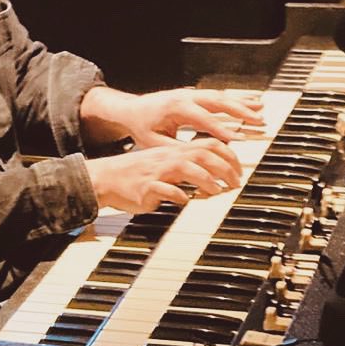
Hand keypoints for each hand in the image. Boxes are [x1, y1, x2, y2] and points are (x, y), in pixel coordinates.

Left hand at [81, 86, 263, 149]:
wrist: (130, 109)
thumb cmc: (141, 126)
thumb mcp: (154, 142)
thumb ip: (176, 149)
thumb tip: (196, 158)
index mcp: (176, 108)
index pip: (205, 119)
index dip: (223, 129)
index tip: (239, 138)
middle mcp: (186, 97)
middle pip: (218, 102)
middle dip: (241, 111)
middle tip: (259, 121)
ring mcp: (191, 94)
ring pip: (221, 96)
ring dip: (241, 103)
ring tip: (260, 109)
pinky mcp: (194, 95)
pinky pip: (218, 95)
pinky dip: (235, 99)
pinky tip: (250, 103)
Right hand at [85, 137, 241, 212]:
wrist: (106, 178)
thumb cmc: (138, 173)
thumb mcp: (165, 163)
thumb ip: (187, 165)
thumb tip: (213, 173)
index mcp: (175, 150)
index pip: (209, 144)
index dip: (229, 156)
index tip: (239, 171)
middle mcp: (169, 157)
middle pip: (203, 155)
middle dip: (225, 169)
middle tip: (235, 184)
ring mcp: (158, 171)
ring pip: (187, 169)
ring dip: (207, 181)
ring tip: (216, 193)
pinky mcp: (147, 187)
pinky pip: (167, 190)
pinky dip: (180, 195)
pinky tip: (186, 201)